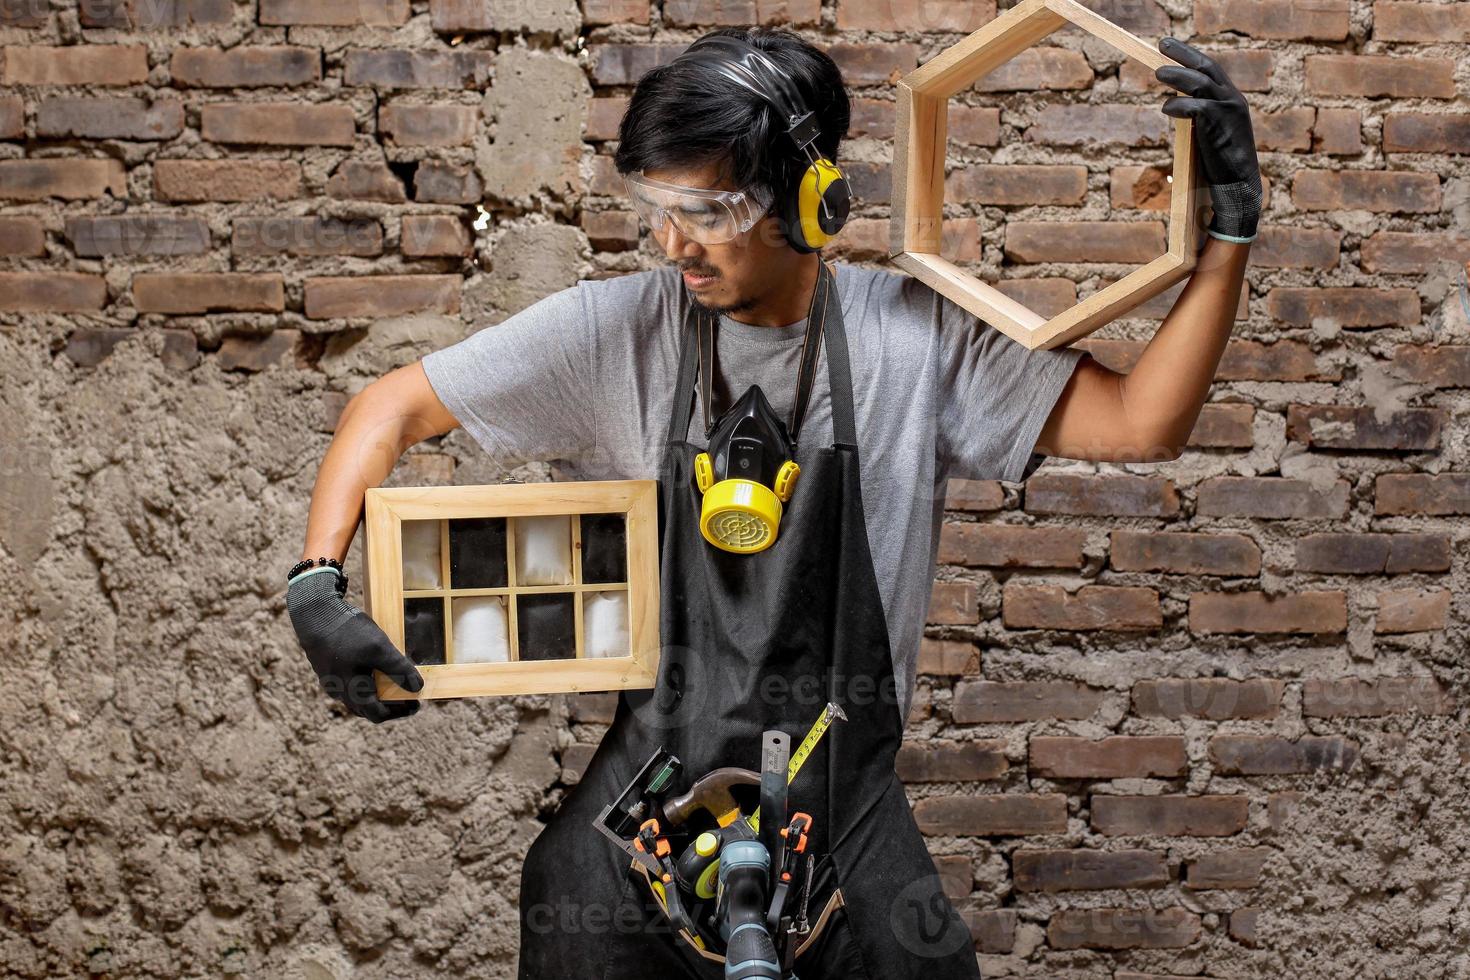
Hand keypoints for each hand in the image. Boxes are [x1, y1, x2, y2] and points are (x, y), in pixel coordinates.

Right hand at [287, 569, 423, 722]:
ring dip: (377, 693)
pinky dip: (366, 682)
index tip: (416, 703)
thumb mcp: (379, 649)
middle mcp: (339, 691)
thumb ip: (398, 669)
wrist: (315, 613)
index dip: (399, 712)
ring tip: (394, 682)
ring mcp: (331, 680)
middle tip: (407, 693)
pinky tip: (374, 668)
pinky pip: (349, 682)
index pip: (377, 715)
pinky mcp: (328, 667)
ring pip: (356, 696)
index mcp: (351, 692)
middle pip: (366, 708)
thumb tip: (417, 688)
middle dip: (389, 705)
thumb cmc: (347, 633)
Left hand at [1155, 37, 1262, 242]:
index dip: (1191, 57)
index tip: (1171, 49)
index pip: (1211, 70)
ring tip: (1158, 72)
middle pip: (1207, 68)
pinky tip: (1166, 108)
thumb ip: (1198, 118)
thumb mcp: (1209, 134)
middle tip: (1162, 44)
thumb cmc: (1220, 165)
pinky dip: (1179, 105)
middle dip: (1184, 54)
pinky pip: (1197, 107)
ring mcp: (1229, 111)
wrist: (1238, 187)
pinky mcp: (1221, 125)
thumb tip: (1174, 107)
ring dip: (1177, 75)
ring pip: (1201, 82)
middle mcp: (1233, 100)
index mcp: (1231, 100)